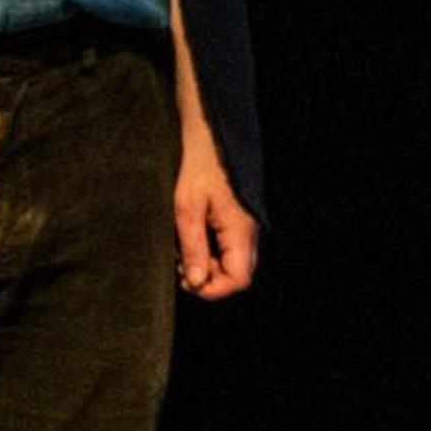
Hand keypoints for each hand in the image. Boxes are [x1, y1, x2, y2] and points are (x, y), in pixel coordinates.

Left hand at [173, 138, 257, 298]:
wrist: (212, 142)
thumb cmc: (201, 169)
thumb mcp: (187, 209)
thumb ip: (193, 247)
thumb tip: (195, 282)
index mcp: (240, 231)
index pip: (239, 280)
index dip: (213, 289)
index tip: (187, 281)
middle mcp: (249, 235)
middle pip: (239, 276)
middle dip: (210, 280)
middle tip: (182, 266)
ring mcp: (246, 230)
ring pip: (234, 266)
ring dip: (208, 267)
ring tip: (184, 250)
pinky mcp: (238, 226)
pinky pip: (230, 252)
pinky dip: (211, 255)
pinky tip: (194, 241)